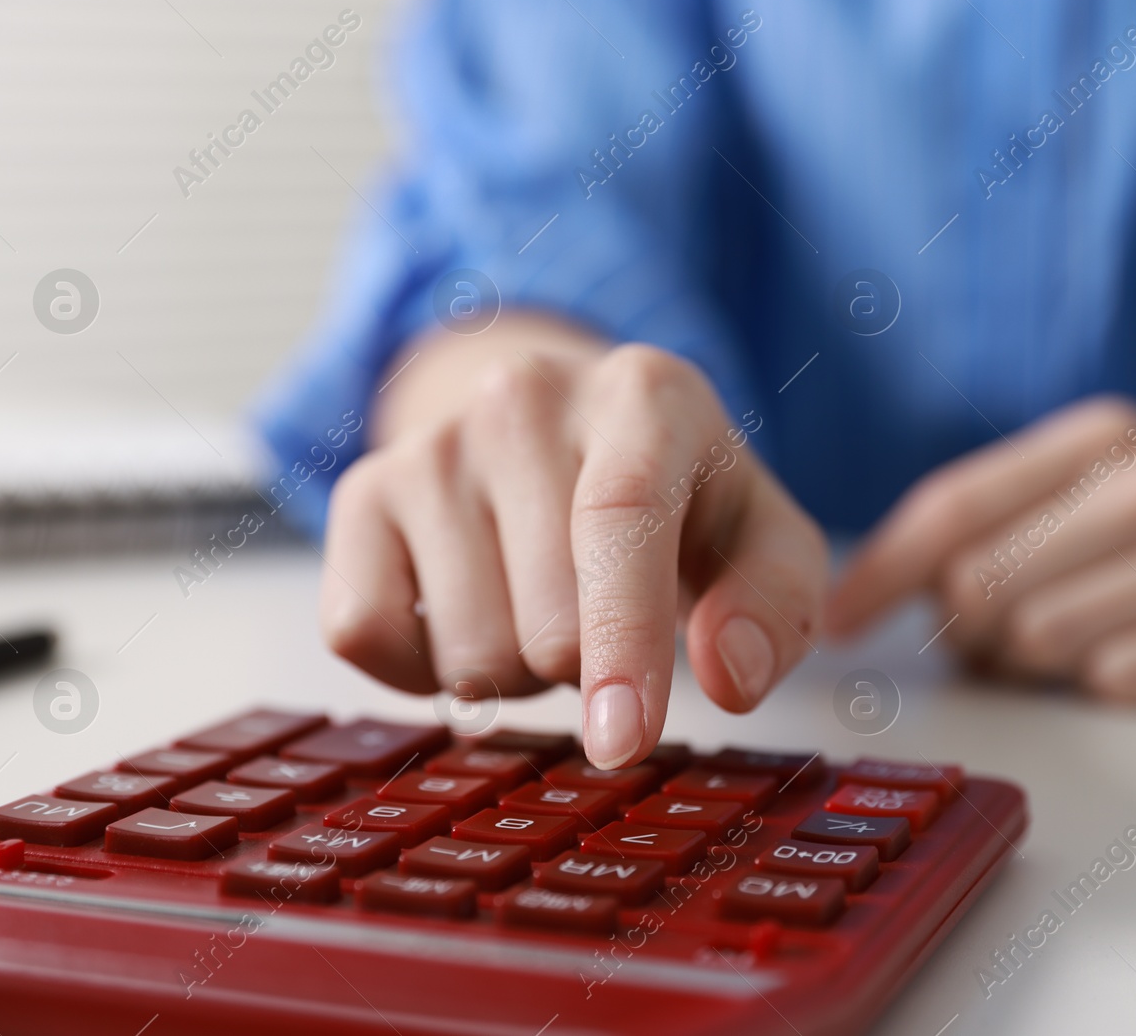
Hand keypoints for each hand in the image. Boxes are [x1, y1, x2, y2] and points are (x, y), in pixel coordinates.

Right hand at [321, 320, 826, 765]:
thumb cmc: (680, 502)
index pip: (619, 517)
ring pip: (465, 651)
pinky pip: (366, 637)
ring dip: (513, 672)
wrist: (567, 431)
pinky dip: (422, 672)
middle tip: (603, 617)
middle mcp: (524, 397)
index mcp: (645, 394)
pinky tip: (467, 613)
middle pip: (547, 622)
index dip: (623, 640)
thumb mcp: (760, 539)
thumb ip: (774, 605)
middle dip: (585, 668)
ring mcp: (431, 442)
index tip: (621, 741)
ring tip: (538, 604)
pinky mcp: (360, 493)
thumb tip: (729, 678)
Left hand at [827, 396, 1135, 699]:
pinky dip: (1106, 678)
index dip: (879, 573)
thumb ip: (999, 513)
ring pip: (1038, 642)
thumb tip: (884, 591)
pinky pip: (1113, 682)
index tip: (836, 624)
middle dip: (961, 629)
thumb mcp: (1102, 472)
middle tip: (988, 634)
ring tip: (1075, 633)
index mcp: (1098, 435)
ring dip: (1031, 659)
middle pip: (980, 587)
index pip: (951, 505)